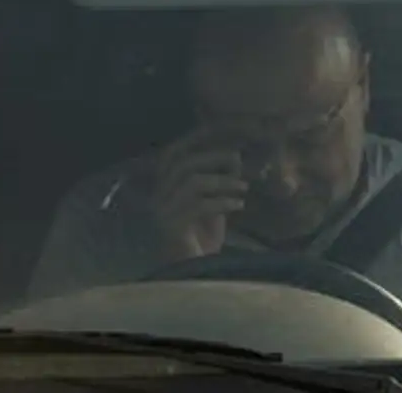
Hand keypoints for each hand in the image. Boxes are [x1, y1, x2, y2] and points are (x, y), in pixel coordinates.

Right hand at [150, 128, 247, 261]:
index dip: (194, 139)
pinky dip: (222, 202)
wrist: (193, 272)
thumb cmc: (203, 238)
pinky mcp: (171, 228)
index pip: (172, 154)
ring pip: (191, 181)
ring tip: (243, 189)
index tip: (220, 129)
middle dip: (213, 157)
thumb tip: (235, 156)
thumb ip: (220, 181)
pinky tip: (239, 206)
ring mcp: (162, 212)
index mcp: (166, 187)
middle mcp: (158, 197)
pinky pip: (197, 205)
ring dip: (222, 181)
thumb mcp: (214, 203)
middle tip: (238, 162)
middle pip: (182, 163)